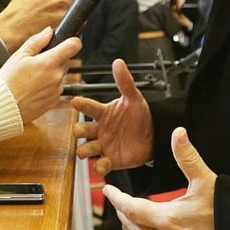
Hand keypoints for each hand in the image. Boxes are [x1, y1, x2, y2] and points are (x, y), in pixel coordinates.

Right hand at [0, 0, 81, 51]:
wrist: (11, 29)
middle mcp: (60, 2)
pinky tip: (57, 23)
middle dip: (75, 0)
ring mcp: (62, 17)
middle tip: (64, 3)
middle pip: (81, 0)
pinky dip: (70, 24)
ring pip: (78, 14)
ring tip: (58, 14)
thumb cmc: (19, 8)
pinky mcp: (62, 30)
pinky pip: (73, 26)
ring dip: (73, 13)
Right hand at [0, 27, 80, 123]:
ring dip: (51, 74)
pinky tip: (33, 88)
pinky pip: (56, 89)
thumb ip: (37, 41)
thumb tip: (49, 31)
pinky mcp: (54, 102)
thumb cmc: (8, 81)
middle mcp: (56, 77)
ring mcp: (57, 90)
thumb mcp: (19, 55)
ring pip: (60, 76)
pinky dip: (48, 87)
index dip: (72, 41)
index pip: (73, 46)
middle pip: (65, 61)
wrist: (3, 106)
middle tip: (37, 63)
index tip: (67, 42)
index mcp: (49, 62)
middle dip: (55, 59)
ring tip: (32, 78)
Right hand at [71, 58, 153, 172]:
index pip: (89, 107)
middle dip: (78, 131)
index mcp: (103, 113)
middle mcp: (100, 129)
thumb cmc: (141, 116)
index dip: (82, 105)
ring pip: (88, 148)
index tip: (75, 102)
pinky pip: (101, 165)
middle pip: (83, 130)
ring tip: (85, 152)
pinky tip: (101, 166)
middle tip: (78, 131)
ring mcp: (104, 145)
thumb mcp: (134, 99)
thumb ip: (125, 82)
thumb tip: (118, 62)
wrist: (154, 137)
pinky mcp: (111, 160)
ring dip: (84, 151)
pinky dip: (100, 167)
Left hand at [104, 127, 220, 229]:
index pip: (131, 208)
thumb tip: (178, 133)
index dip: (117, 199)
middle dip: (122, 214)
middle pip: (133, 228)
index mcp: (168, 219)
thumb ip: (188, 158)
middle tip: (117, 203)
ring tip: (128, 222)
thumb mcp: (208, 182)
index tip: (108, 190)